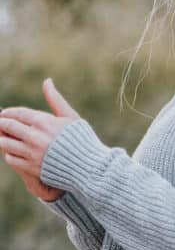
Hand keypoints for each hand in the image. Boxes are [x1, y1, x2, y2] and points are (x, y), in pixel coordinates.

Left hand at [0, 78, 79, 198]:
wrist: (90, 167)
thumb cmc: (83, 140)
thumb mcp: (71, 117)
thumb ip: (55, 99)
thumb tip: (47, 81)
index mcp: (43, 122)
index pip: (17, 113)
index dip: (7, 113)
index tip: (4, 114)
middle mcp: (34, 136)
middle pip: (7, 126)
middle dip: (1, 124)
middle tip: (0, 124)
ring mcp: (32, 153)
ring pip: (4, 143)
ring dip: (2, 139)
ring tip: (3, 138)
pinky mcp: (31, 167)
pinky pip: (11, 159)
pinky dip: (10, 155)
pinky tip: (13, 152)